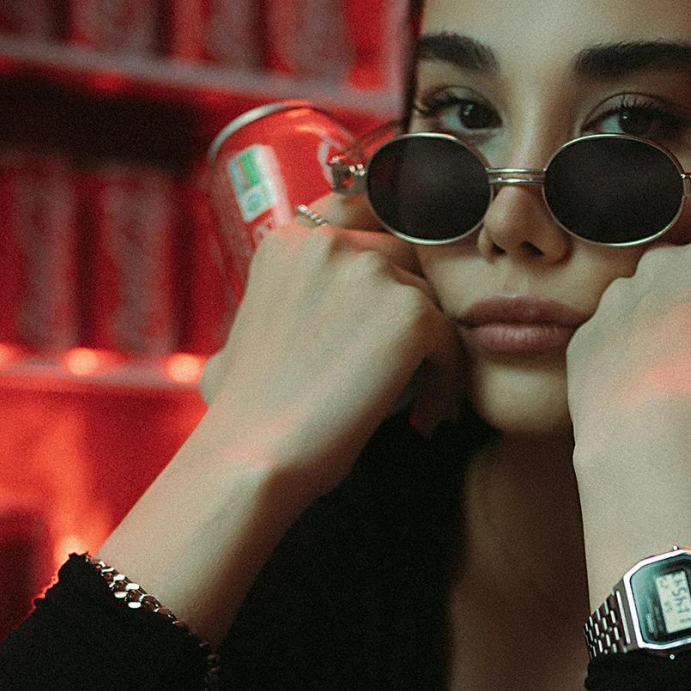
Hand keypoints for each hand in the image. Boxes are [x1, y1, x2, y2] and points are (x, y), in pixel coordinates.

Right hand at [196, 188, 463, 506]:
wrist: (252, 456)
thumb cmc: (242, 415)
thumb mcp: (239, 337)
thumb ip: (275, 310)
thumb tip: (290, 316)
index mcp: (289, 242)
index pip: (363, 234)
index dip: (381, 279)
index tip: (383, 326)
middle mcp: (330, 244)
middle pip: (404, 264)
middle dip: (408, 315)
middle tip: (408, 369)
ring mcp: (371, 272)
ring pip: (430, 303)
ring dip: (430, 353)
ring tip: (419, 402)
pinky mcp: (409, 313)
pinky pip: (451, 341)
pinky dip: (447, 380)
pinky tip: (427, 416)